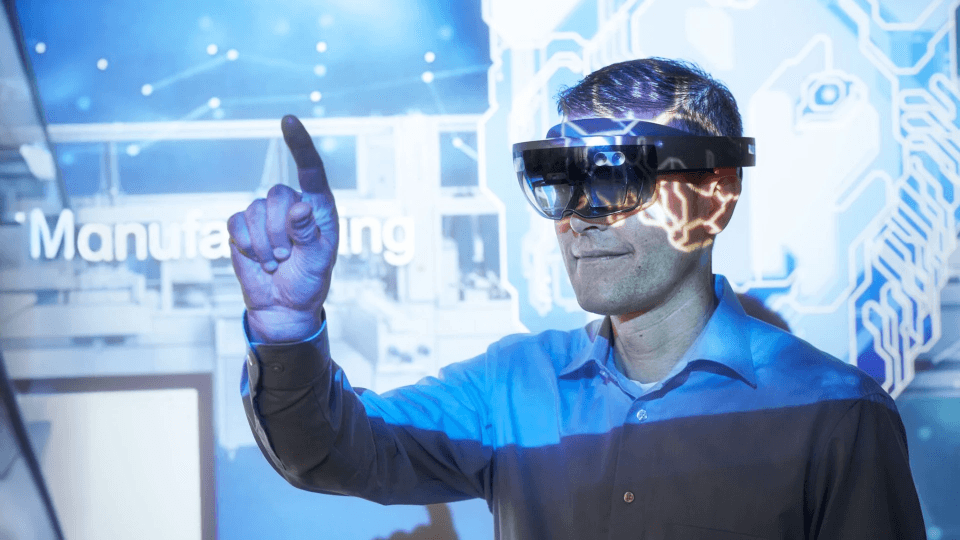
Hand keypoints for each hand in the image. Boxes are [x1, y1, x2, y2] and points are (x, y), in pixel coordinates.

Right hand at [228, 115, 338, 342]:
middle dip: (280, 231)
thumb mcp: (319, 260)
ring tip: (276, 262)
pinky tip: (257, 260)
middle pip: (278, 195)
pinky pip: (236, 224)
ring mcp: (265, 215)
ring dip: (264, 244)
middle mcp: (291, 205)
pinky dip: (246, 246)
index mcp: (318, 207)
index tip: (288, 119)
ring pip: (255, 210)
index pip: (311, 169)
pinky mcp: (242, 228)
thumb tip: (300, 207)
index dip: (299, 143)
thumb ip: (309, 234)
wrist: (283, 306)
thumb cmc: (309, 281)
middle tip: (287, 257)